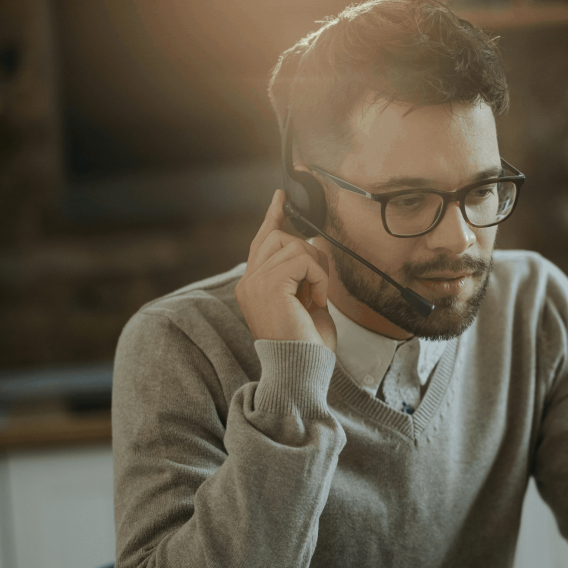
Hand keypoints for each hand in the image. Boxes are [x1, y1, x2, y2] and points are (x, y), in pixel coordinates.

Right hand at [234, 190, 339, 348]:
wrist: (302, 370)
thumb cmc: (306, 345)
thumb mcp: (307, 301)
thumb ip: (304, 273)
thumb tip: (315, 243)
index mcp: (253, 286)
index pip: (261, 241)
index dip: (272, 216)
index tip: (280, 197)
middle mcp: (248, 282)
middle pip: (280, 236)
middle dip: (308, 253)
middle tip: (318, 285)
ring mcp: (255, 282)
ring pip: (293, 244)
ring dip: (316, 268)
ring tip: (316, 296)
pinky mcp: (268, 284)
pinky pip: (302, 258)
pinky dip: (319, 277)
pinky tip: (317, 300)